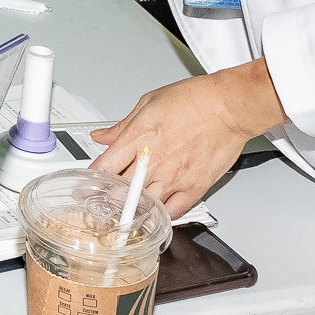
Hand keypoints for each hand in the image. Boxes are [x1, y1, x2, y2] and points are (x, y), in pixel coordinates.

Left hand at [90, 60, 286, 218]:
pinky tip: (155, 211)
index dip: (91, 180)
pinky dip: (161, 214)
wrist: (227, 107)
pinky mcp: (194, 188)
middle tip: (103, 202)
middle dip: (108, 199)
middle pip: (120, 191)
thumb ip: (122, 125)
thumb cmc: (193, 100)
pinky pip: (172, 212)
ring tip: (127, 210)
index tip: (86, 186)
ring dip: (133, 209)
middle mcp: (153, 161)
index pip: (104, 167)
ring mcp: (174, 177)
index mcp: (138, 138)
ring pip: (144, 206)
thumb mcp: (148, 103)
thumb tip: (102, 135)